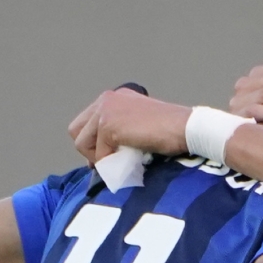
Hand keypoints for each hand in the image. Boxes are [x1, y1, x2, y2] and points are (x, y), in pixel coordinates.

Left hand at [69, 90, 190, 164]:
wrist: (186, 128)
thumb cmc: (172, 133)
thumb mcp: (139, 128)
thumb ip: (119, 133)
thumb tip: (99, 157)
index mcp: (114, 98)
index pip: (86, 123)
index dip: (92, 144)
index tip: (107, 158)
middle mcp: (107, 99)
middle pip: (76, 131)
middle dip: (89, 150)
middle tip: (107, 163)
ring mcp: (106, 110)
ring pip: (82, 144)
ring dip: (99, 159)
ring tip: (120, 163)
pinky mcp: (108, 125)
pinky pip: (99, 154)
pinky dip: (111, 164)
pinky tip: (128, 162)